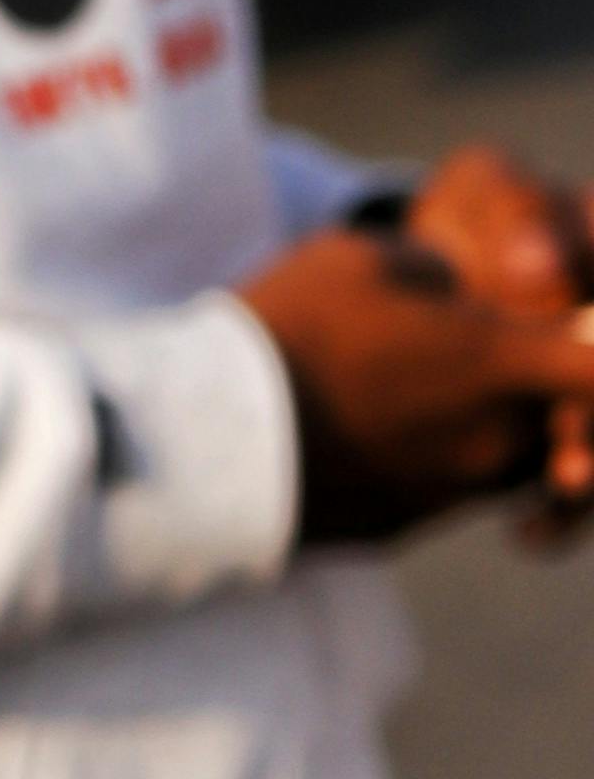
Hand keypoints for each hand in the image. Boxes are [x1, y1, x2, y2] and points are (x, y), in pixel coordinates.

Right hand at [240, 150, 593, 544]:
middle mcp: (499, 438)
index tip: (575, 323)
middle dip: (542, 380)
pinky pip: (461, 481)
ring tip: (413, 377)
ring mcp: (461, 489)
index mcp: (496, 364)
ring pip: (519, 454)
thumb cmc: (293, 329)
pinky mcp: (418, 520)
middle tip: (466, 340)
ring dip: (495, 418)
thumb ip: (438, 274)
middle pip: (566, 416)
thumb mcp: (364, 258)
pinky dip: (442, 449)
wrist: (220, 439)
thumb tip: (461, 297)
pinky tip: (374, 416)